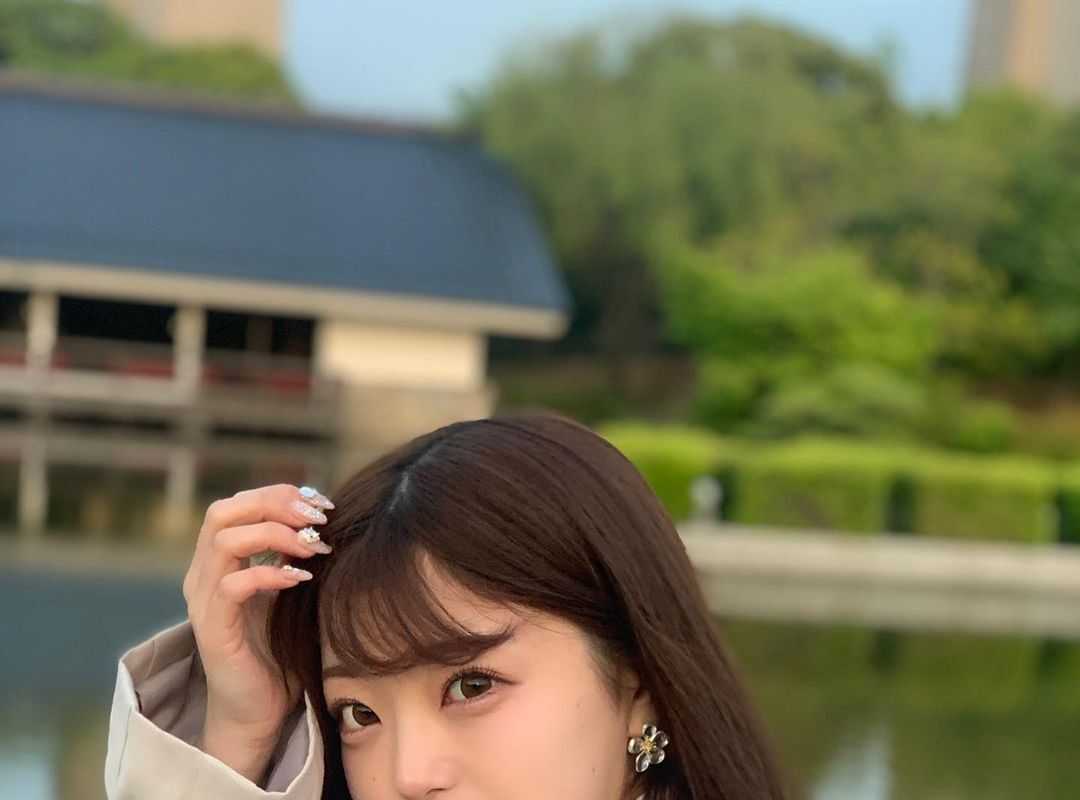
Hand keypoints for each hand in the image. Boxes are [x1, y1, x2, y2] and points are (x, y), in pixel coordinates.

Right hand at [181, 483, 333, 782]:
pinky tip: (299, 579)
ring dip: (275, 534)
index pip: (237, 503)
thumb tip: (324, 517)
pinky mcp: (213, 631)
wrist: (258, 708)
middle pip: (222, 512)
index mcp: (218, 561)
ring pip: (223, 541)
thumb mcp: (287, 588)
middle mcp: (203, 575)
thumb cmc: (277, 646)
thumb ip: (293, 554)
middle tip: (318, 518)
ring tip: (313, 547)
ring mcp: (203, 602)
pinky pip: (231, 587)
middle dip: (274, 504)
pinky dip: (268, 574)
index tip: (321, 503)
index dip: (278, 494)